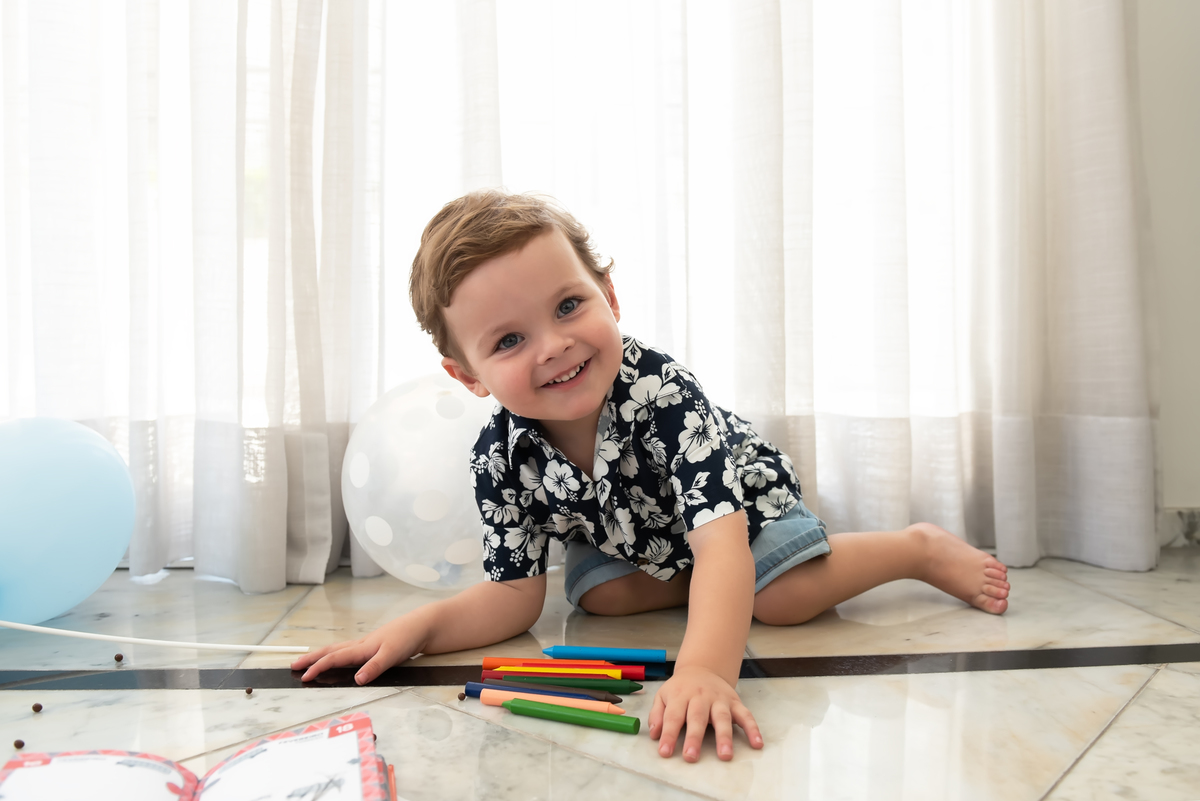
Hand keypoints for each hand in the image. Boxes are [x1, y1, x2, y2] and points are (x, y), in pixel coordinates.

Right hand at [290, 614, 428, 684]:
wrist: (422, 626)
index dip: (318, 667)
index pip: (334, 658)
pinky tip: (336, 658)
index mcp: (362, 648)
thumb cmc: (407, 638)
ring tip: (307, 661)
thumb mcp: (393, 654)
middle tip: (294, 665)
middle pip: (330, 651)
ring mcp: (366, 644)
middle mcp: (361, 645)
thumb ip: (375, 667)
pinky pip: (347, 651)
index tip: (304, 676)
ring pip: (337, 650)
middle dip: (311, 658)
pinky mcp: (372, 646)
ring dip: (321, 655)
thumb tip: (357, 680)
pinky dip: (335, 654)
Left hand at [648, 665, 762, 761]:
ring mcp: (719, 699)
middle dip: (694, 738)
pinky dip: (753, 729)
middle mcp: (700, 697)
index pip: (673, 717)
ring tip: (725, 755)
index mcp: (680, 695)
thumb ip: (657, 714)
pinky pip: (746, 715)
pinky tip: (757, 744)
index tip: (665, 753)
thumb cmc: (680, 688)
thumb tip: (655, 735)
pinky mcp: (735, 702)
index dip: (668, 735)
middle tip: (691, 756)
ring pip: (722, 717)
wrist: (702, 668)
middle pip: (697, 717)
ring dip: (724, 737)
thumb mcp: (663, 695)